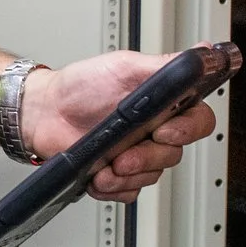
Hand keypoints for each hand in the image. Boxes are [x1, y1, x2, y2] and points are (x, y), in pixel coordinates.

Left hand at [21, 49, 218, 202]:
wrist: (43, 112)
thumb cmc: (80, 86)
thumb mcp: (124, 67)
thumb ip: (165, 66)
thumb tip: (202, 54)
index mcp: (163, 104)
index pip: (198, 121)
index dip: (188, 130)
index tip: (163, 131)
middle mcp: (154, 131)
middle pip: (174, 155)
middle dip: (147, 158)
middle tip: (123, 155)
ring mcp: (137, 154)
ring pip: (151, 176)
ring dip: (126, 176)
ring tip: (104, 166)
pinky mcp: (118, 175)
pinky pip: (130, 192)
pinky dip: (113, 188)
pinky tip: (97, 176)